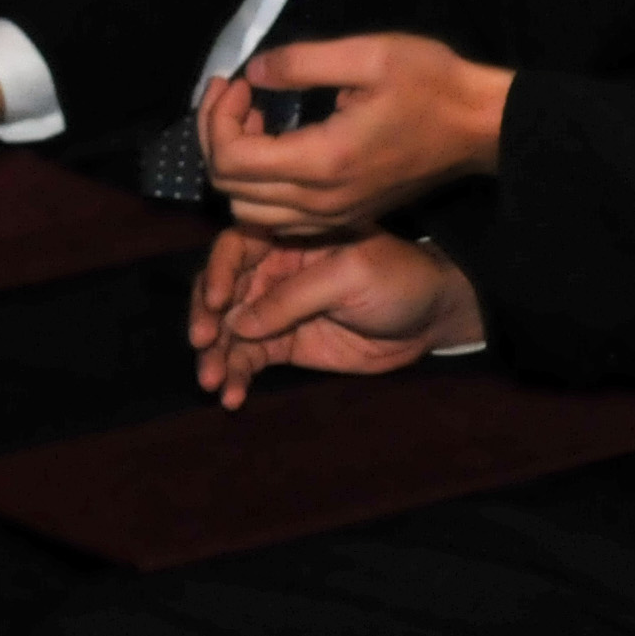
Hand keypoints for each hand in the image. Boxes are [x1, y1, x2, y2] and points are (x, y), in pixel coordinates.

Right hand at [184, 226, 484, 405]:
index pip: (237, 247)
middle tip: (202, 344)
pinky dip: (236, 376)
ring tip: (212, 381)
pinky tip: (231, 395)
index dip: (219, 271)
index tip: (217, 302)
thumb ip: (296, 296)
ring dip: (215, 355)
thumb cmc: (400, 279)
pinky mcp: (284, 344)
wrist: (432, 318)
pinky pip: (248, 358)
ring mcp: (276, 311)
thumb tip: (237, 322)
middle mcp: (274, 272)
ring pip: (229, 330)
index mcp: (289, 240)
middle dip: (206, 317)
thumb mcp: (352, 276)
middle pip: (222, 290)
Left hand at [199, 35, 514, 236]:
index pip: (231, 159)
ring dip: (238, 168)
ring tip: (256, 123)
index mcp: (322, 161)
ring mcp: (334, 215)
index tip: (236, 82)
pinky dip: (262, 189)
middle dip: (218, 139)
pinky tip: (280, 149)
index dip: (217, 118)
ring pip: (250, 212)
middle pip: (231, 190)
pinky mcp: (347, 216)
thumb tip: (253, 72)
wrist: (482, 126)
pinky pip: (280, 219)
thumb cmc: (433, 84)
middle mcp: (322, 200)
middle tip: (239, 97)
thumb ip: (301, 62)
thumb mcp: (370, 54)